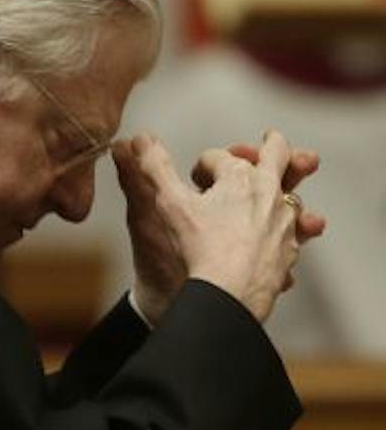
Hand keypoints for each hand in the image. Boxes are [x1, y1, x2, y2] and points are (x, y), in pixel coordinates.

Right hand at [112, 130, 316, 322]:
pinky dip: (282, 232)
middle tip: (268, 138)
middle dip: (270, 145)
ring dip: (284, 190)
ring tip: (275, 195)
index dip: (201, 166)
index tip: (192, 180)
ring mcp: (284, 221)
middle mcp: (270, 191)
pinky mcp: (289, 249)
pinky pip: (292, 235)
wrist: (231, 291)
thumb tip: (136, 138)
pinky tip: (272, 240)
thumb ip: (154, 168)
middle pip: (278, 155)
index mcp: (240, 176)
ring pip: (292, 195)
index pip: (219, 157)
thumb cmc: (201, 246)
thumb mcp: (169, 203)